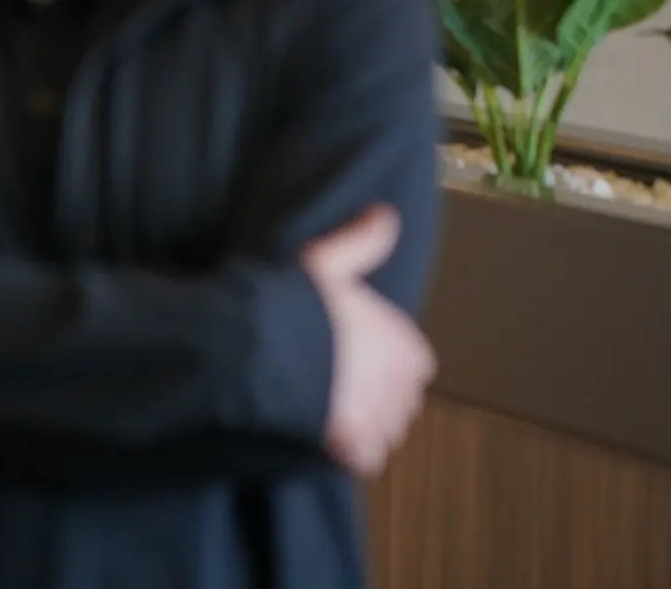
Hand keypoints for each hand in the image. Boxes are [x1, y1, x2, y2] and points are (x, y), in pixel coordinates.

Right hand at [302, 205, 435, 477]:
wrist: (255, 346)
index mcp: (402, 344)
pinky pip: (365, 458)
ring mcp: (376, 418)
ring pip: (385, 430)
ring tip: (329, 406)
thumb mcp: (326, 261)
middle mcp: (399, 385)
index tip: (359, 355)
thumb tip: (385, 213)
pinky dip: (350, 452)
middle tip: (338, 380)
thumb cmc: (292, 302)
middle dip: (378, 394)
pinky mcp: (350, 444)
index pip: (415, 363)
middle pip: (402, 399)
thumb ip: (361, 242)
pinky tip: (327, 434)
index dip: (389, 360)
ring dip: (366, 424)